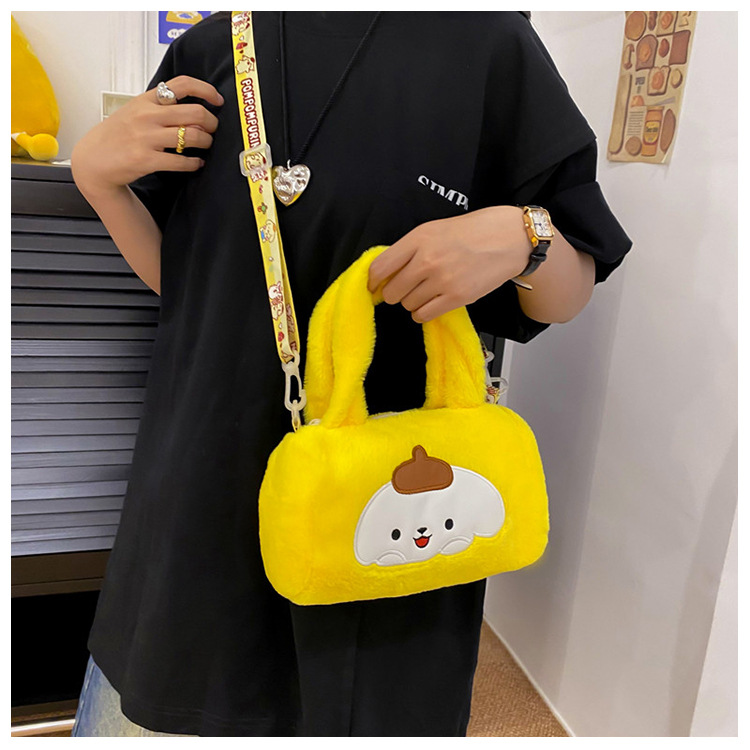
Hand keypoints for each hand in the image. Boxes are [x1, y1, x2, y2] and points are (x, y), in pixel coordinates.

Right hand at [71, 76, 223, 194]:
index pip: (182, 84)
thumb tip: (195, 113)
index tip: (217, 100)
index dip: (206, 90)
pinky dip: (195, 163)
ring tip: (206, 145)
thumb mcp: (135, 111)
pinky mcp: (147, 160)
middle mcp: (147, 116)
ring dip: (206, 142)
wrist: (94, 160)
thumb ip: (161, 108)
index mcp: (146, 100)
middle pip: (195, 112)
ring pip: (193, 136)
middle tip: (213, 129)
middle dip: (212, 122)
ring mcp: (147, 138)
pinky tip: (196, 163)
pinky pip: (182, 161)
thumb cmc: (118, 136)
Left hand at [366, 206, 530, 322]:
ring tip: (426, 291)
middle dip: (395, 292)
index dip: (373, 281)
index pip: (379, 268)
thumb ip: (408, 249)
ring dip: (412, 301)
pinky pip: (423, 315)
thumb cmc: (472, 232)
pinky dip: (423, 312)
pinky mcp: (456, 297)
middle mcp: (427, 260)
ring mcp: (442, 280)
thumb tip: (383, 271)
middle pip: (392, 291)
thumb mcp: (433, 229)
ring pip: (407, 305)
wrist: (508, 239)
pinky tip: (431, 302)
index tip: (374, 285)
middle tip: (406, 288)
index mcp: (418, 239)